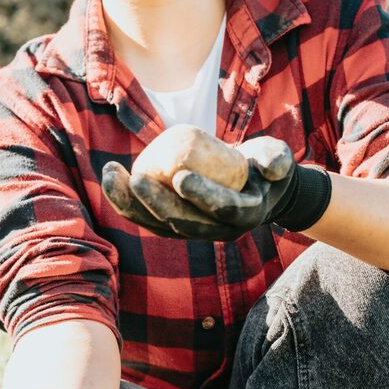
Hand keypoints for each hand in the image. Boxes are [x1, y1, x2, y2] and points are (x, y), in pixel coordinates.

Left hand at [103, 136, 328, 239]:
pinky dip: (126, 202)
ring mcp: (194, 230)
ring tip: (111, 175)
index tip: (181, 175)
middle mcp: (217, 230)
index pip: (222, 209)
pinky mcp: (175, 224)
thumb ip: (277, 160)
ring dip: (131, 203)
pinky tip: (112, 178)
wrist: (253, 185)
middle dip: (156, 202)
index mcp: (245, 215)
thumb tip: (271, 168)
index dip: (202, 195)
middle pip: (183, 222)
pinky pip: (147, 218)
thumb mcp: (277, 158)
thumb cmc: (264, 166)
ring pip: (158, 224)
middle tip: (137, 177)